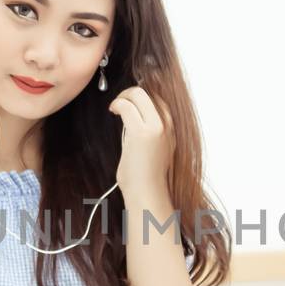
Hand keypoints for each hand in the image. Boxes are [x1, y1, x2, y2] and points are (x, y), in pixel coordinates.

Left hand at [106, 85, 174, 203]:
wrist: (147, 193)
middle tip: (121, 101)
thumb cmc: (146, 177)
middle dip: (131, 92)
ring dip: (123, 97)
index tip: (131, 101)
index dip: (143, 96)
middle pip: (150, 92)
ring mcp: (156, 128)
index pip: (159, 98)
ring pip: (138, 94)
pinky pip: (127, 106)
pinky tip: (113, 111)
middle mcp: (167, 125)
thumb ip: (151, 132)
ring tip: (116, 107)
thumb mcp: (156, 150)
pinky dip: (117, 104)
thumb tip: (135, 116)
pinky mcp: (141, 133)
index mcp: (172, 129)